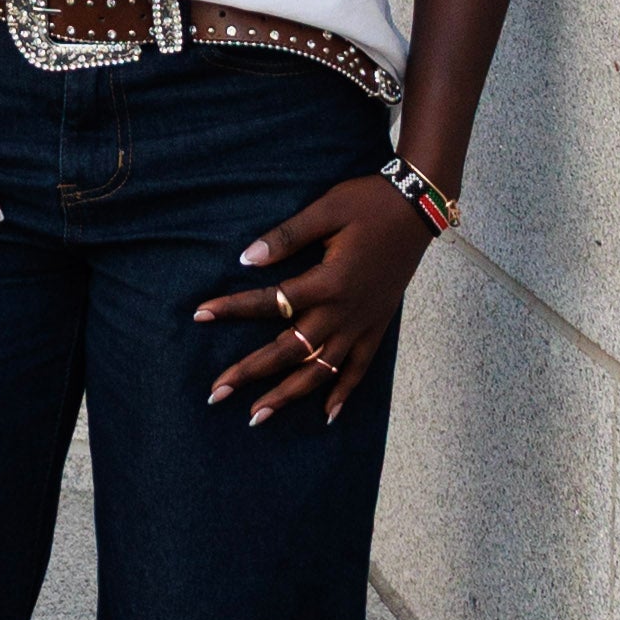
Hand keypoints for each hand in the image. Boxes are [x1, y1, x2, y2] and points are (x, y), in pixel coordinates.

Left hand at [195, 175, 431, 424]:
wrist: (419, 208)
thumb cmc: (369, 203)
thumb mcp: (325, 210)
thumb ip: (286, 237)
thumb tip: (247, 258)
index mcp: (328, 282)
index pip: (272, 302)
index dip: (233, 307)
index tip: (200, 313)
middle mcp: (343, 311)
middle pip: (289, 351)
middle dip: (250, 373)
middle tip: (215, 393)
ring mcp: (362, 324)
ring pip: (320, 370)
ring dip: (287, 395)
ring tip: (257, 416)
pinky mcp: (377, 327)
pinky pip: (359, 369)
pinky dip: (343, 393)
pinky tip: (326, 415)